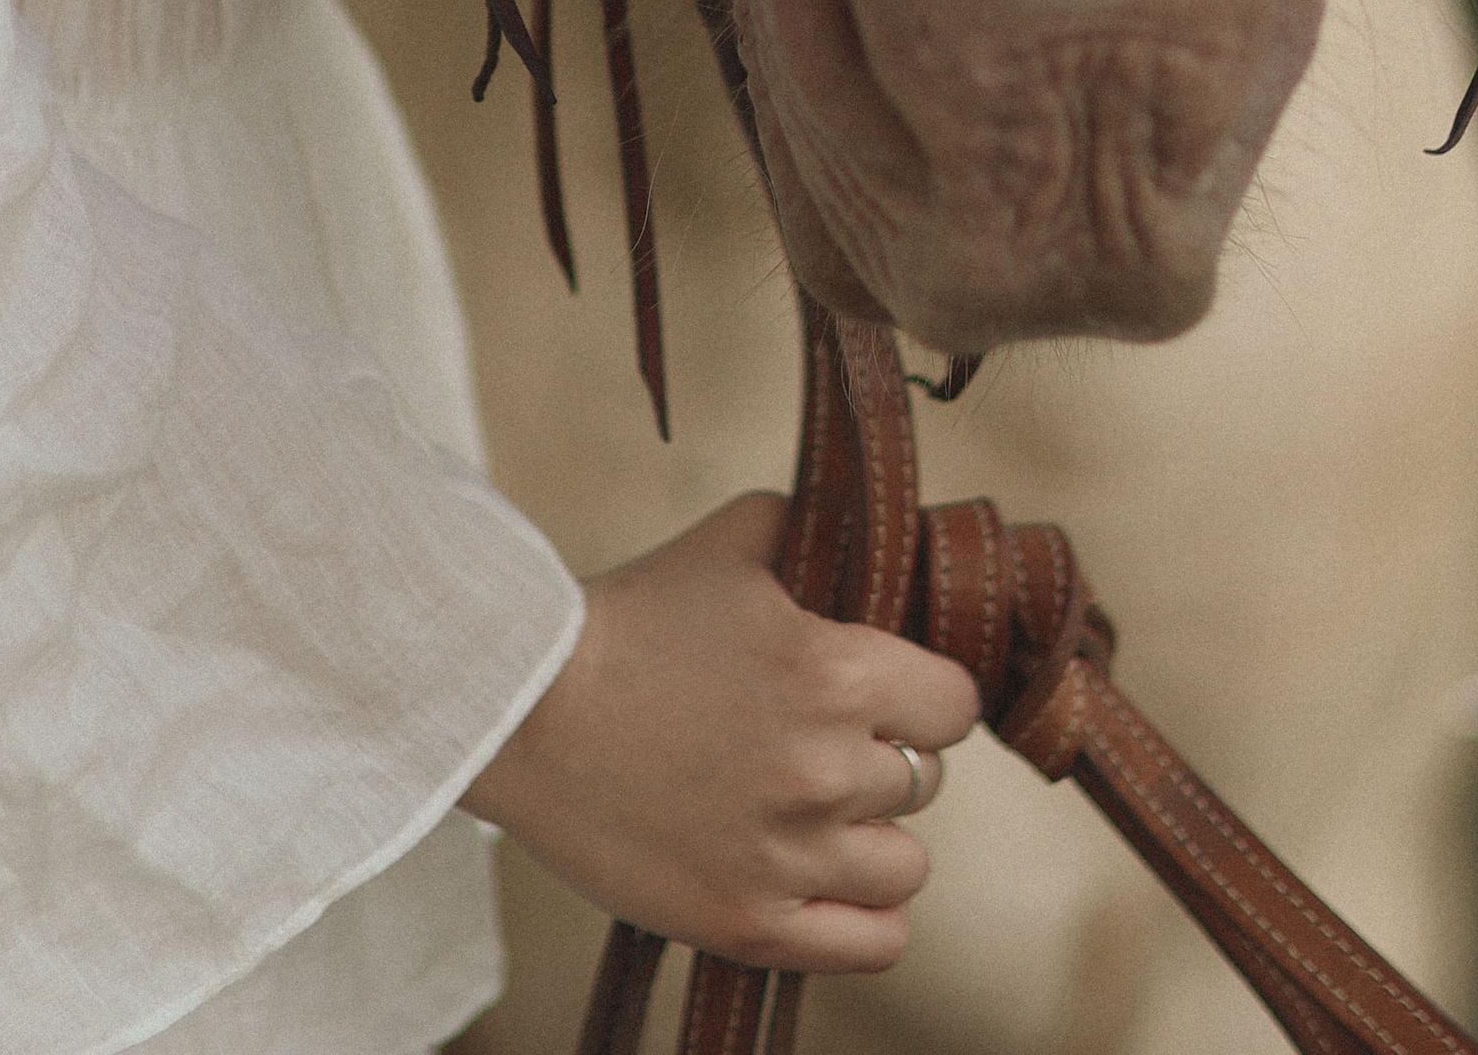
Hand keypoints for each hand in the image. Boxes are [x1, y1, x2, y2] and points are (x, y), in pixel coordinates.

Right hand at [460, 491, 979, 971]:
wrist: (522, 708)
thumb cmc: (626, 619)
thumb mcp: (731, 543)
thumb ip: (815, 534)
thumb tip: (873, 542)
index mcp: (834, 670)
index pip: (954, 705)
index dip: (922, 693)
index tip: (884, 691)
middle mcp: (825, 768)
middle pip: (924, 781)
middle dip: (879, 756)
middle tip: (813, 740)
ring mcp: (788, 854)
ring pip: (905, 865)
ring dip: (869, 836)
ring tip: (808, 809)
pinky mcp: (748, 921)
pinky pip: (874, 943)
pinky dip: (863, 916)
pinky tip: (822, 878)